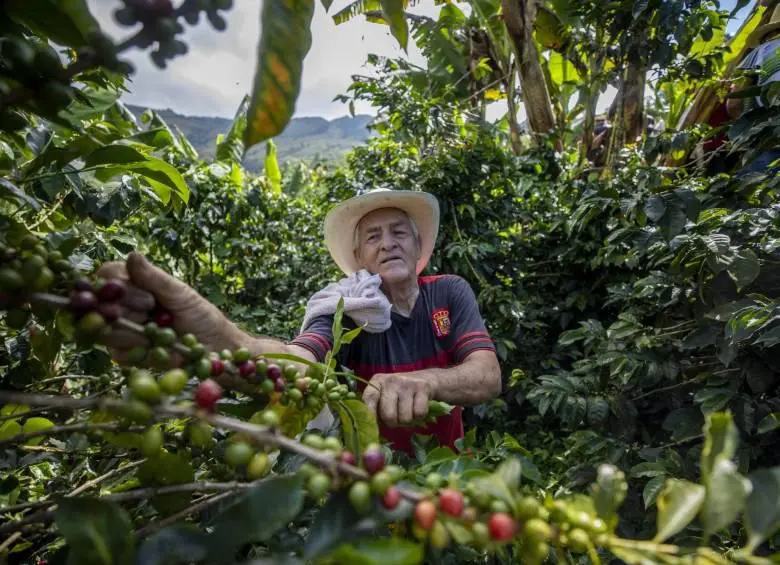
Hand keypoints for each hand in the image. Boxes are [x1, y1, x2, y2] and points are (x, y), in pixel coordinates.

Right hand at [94, 252, 236, 363]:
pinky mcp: (127, 355)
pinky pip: (119, 354)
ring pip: (105, 330)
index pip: (105, 276)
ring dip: (135, 332)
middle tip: (155, 312)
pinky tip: (160, 349)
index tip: (148, 298)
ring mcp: (122, 331)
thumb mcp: (179, 293)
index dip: (119, 286)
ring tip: (161, 331)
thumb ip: (153, 277)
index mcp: (132, 285)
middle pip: (99, 305)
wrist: (214, 346)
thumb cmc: (199, 314)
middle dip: (129, 309)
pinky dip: (142, 351)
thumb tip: (133, 255)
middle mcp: (122, 306)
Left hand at [362, 372, 435, 426]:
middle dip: (393, 423)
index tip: (372, 427)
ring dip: (407, 420)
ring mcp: (407, 383)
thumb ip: (376, 409)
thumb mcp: (385, 396)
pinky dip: (419, 416)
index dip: (370, 415)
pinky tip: (417, 408)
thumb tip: (371, 429)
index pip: (369, 398)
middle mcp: (391, 381)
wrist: (426, 378)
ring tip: (407, 411)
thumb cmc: (400, 393)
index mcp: (377, 382)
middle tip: (396, 418)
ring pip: (405, 417)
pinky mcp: (422, 387)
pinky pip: (419, 413)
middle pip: (389, 415)